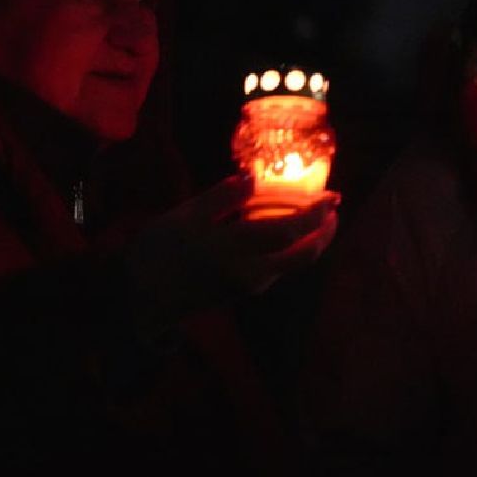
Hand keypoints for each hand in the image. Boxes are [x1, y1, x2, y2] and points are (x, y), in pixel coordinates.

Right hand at [126, 175, 338, 339]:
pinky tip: (289, 232)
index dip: (315, 212)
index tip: (332, 195)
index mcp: (235, 249)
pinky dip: (293, 249)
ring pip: (294, 264)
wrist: (141, 298)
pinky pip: (280, 268)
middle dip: (325, 232)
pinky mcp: (244, 290)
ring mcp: (249, 284)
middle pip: (304, 256)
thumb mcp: (185, 216)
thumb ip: (222, 196)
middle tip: (335, 207)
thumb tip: (253, 178)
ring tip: (318, 216)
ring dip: (312, 241)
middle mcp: (250, 272)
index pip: (289, 231)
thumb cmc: (158, 251)